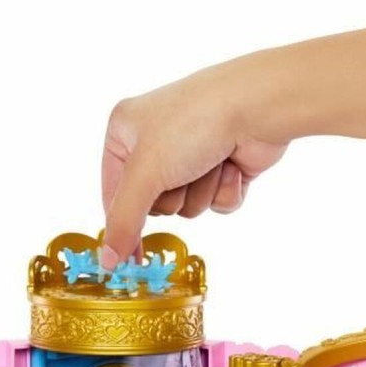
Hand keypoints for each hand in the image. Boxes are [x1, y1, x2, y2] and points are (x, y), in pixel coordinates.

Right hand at [101, 59, 287, 266]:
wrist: (257, 106)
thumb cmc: (193, 123)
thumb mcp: (146, 174)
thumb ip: (124, 220)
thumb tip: (108, 260)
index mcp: (125, 130)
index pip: (113, 192)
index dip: (122, 224)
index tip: (128, 258)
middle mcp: (154, 141)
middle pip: (152, 204)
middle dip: (172, 196)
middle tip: (180, 173)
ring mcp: (190, 154)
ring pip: (185, 206)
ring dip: (199, 193)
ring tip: (209, 163)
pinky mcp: (221, 166)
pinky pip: (213, 203)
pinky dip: (223, 191)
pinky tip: (231, 166)